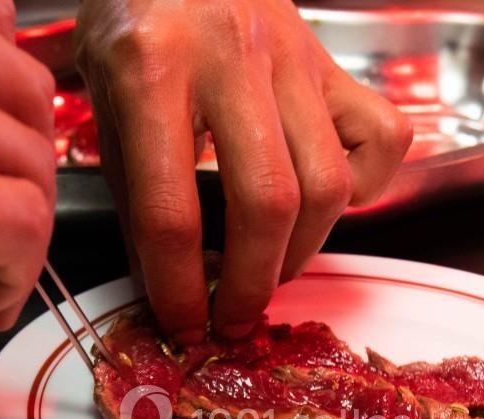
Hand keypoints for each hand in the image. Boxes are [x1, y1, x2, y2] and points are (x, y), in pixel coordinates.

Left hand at [75, 0, 411, 343]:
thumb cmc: (135, 13)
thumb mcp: (102, 86)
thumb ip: (128, 178)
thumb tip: (161, 279)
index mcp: (152, 67)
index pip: (170, 209)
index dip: (178, 287)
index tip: (182, 323)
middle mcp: (231, 58)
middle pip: (267, 201)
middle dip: (253, 282)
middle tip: (235, 316)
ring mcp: (295, 57)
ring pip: (327, 182)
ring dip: (302, 249)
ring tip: (271, 267)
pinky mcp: (335, 62)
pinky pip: (381, 138)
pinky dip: (362, 187)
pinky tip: (323, 201)